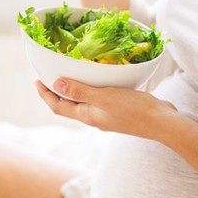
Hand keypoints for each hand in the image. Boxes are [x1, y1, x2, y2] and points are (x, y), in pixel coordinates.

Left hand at [35, 79, 178, 140]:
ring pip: (83, 102)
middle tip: (49, 75)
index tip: (36, 80)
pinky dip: (91, 89)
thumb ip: (80, 91)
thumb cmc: (133, 110)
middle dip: (56, 91)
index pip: (58, 106)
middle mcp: (94, 117)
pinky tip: (98, 80)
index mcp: (87, 115)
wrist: (161, 123)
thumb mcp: (104, 97)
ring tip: (70, 75)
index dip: (45, 94)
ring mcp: (107, 116)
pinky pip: (98, 99)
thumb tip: (56, 84)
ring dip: (73, 90)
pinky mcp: (119, 111)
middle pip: (68, 105)